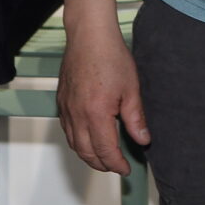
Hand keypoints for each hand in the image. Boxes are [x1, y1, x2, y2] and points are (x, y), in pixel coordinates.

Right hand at [56, 21, 149, 174]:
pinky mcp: (61, 102)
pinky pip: (67, 130)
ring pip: (74, 144)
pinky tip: (88, 138)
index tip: (125, 169)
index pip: (105, 151)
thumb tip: (143, 139)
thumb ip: (136, 118)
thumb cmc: (110, 56)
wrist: (89, 36)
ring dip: (88, 155)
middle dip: (102, 165)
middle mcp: (77, 115)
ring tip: (103, 158)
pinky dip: (77, 141)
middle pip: (86, 152)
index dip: (116, 164)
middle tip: (116, 166)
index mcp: (96, 114)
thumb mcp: (131, 89)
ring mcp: (67, 109)